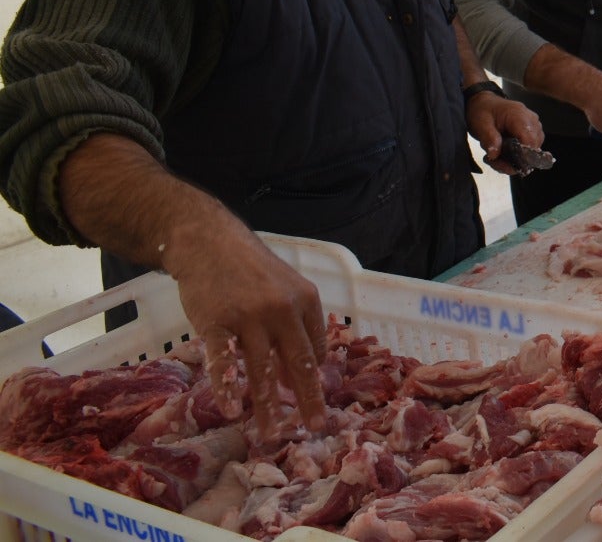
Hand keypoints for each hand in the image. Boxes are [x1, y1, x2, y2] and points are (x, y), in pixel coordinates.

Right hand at [163, 223, 327, 437]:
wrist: (209, 243)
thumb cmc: (250, 270)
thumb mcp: (286, 289)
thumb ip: (296, 327)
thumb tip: (298, 376)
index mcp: (306, 300)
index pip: (316, 348)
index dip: (313, 378)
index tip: (311, 402)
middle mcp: (283, 309)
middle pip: (299, 363)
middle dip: (309, 400)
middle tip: (315, 428)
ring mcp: (249, 317)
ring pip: (263, 370)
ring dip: (268, 407)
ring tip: (271, 434)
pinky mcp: (216, 323)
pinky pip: (224, 362)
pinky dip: (228, 388)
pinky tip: (231, 411)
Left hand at [465, 92, 544, 174]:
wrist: (483, 102)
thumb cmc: (482, 111)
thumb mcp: (480, 124)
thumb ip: (489, 139)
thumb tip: (495, 155)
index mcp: (518, 116)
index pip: (530, 141)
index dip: (521, 156)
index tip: (506, 164)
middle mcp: (531, 120)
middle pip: (533, 148)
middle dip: (515, 160)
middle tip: (495, 160)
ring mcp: (534, 125)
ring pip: (533, 150)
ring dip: (516, 158)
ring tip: (498, 155)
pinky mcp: (532, 130)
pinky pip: (531, 147)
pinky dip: (518, 154)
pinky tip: (504, 152)